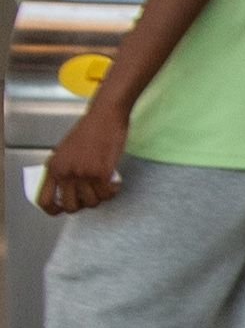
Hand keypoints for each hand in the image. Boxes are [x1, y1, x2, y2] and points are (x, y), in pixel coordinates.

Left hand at [34, 97, 122, 213]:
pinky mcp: (102, 172)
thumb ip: (64, 170)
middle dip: (83, 205)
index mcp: (54, 167)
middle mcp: (66, 173)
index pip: (46, 200)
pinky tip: (115, 183)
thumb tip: (68, 189)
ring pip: (93, 202)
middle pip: (71, 206)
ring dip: (101, 197)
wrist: (104, 117)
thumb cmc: (87, 130)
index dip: (54, 210)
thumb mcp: (65, 151)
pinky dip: (113, 191)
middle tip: (91, 196)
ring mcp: (84, 174)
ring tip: (105, 186)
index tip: (63, 210)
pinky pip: (108, 193)